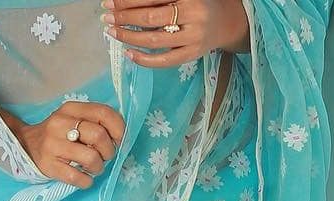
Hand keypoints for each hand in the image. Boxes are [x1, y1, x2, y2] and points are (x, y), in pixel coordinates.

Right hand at [2, 101, 125, 188]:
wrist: (26, 145)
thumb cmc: (59, 133)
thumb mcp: (74, 118)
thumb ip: (95, 122)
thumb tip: (120, 138)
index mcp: (71, 109)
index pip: (104, 113)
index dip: (119, 128)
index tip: (119, 140)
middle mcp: (60, 124)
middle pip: (99, 136)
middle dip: (109, 151)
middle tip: (105, 156)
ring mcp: (53, 145)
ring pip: (91, 158)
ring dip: (99, 167)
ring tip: (94, 167)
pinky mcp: (48, 165)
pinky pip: (76, 177)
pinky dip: (86, 181)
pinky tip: (85, 178)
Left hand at [101, 0, 249, 68]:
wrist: (226, 22)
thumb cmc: (198, 5)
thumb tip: (125, 3)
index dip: (127, 1)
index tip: (109, 2)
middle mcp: (193, 15)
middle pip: (150, 18)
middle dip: (124, 18)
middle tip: (107, 17)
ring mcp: (193, 37)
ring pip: (154, 40)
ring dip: (129, 36)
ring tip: (113, 32)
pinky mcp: (192, 54)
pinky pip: (164, 61)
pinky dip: (144, 59)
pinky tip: (128, 53)